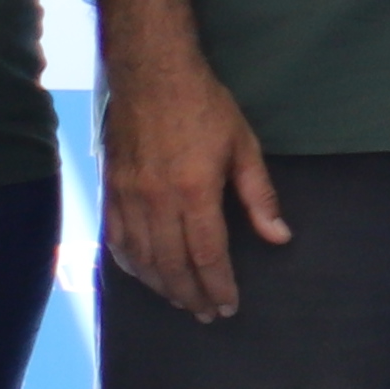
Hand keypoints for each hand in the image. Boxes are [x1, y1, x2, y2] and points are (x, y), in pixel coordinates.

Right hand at [101, 61, 285, 325]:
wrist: (152, 74)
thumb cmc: (204, 106)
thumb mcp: (244, 146)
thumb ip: (260, 196)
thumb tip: (279, 237)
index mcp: (194, 191)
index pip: (207, 255)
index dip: (219, 286)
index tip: (228, 306)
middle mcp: (157, 201)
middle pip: (173, 265)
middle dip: (192, 296)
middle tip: (207, 314)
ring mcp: (128, 197)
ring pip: (142, 258)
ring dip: (162, 286)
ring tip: (182, 301)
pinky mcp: (110, 189)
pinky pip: (115, 239)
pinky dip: (130, 264)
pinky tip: (143, 275)